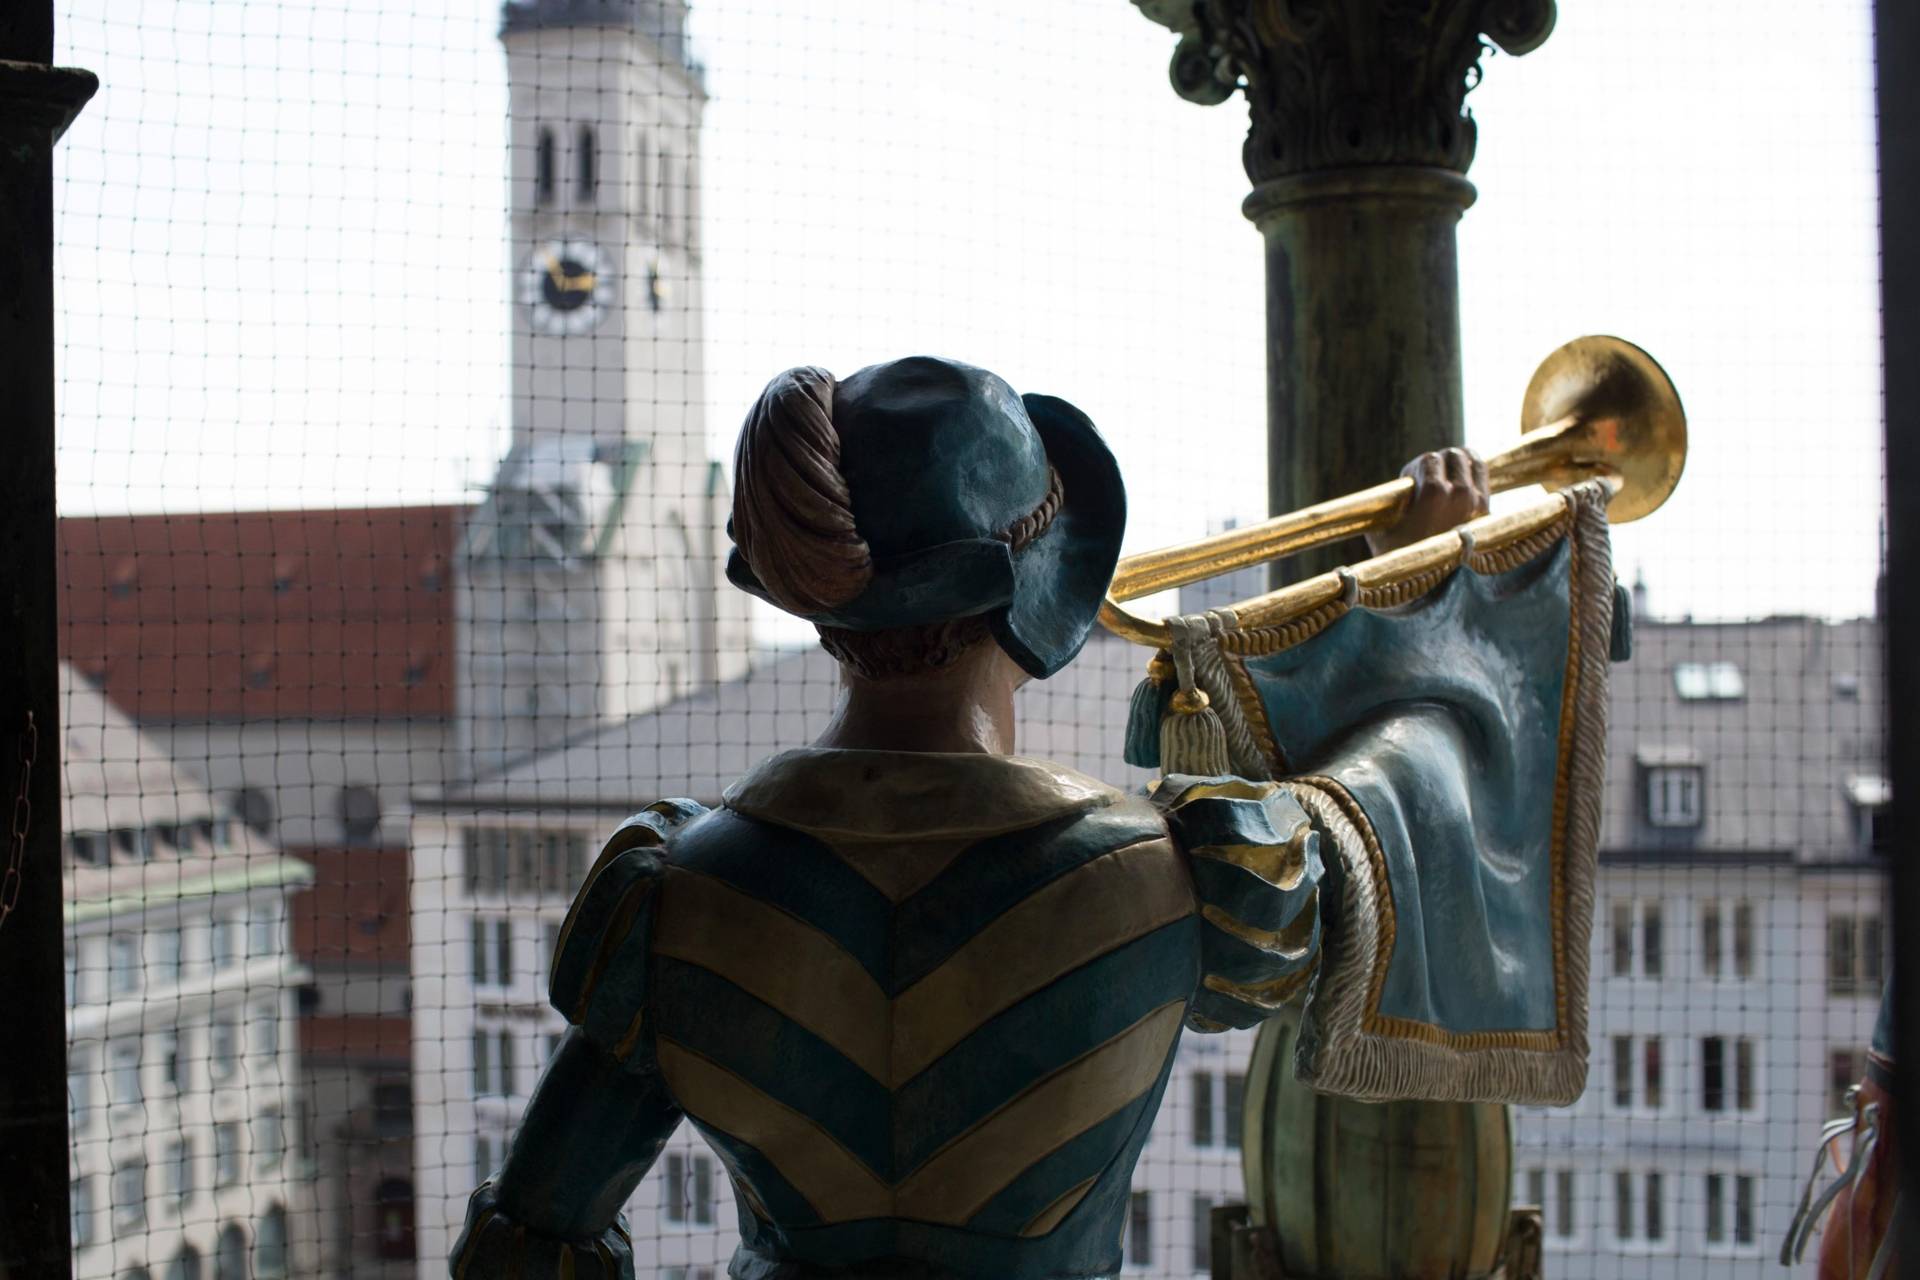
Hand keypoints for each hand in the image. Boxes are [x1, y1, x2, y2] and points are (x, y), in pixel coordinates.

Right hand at [1366, 446, 1489, 555]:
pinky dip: (1471, 469)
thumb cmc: (1396, 556)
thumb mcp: (1379, 527)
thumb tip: (1392, 488)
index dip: (1415, 469)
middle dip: (1437, 462)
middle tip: (1425, 480)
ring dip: (1456, 462)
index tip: (1409, 485)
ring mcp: (1478, 500)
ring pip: (1471, 458)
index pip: (1430, 459)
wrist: (1427, 584)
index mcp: (1435, 493)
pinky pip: (1482, 473)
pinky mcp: (1487, 508)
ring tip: (1443, 476)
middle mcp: (1462, 494)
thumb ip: (1386, 501)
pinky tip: (1457, 478)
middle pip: (1453, 454)